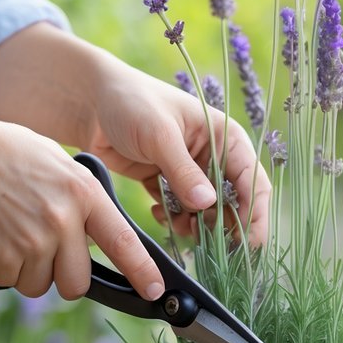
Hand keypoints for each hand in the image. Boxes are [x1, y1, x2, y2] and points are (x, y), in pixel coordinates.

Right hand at [0, 113, 169, 301]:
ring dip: (28, 270)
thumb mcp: (58, 165)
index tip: (154, 290)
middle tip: (45, 251)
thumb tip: (98, 243)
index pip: (123, 242)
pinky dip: (2, 267)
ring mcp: (32, 240)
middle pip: (77, 282)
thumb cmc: (6, 155)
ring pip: (41, 285)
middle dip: (62, 276)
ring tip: (13, 232)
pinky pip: (11, 281)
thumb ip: (82, 202)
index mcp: (83, 193)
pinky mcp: (1, 256)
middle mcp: (63, 219)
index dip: (142, 271)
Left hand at [84, 54, 271, 246]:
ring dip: (195, 224)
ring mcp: (189, 171)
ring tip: (177, 224)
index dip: (254, 212)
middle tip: (205, 240)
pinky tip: (157, 211)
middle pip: (233, 202)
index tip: (247, 240)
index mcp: (224, 136)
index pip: (252, 180)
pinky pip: (180, 211)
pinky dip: (173, 218)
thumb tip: (206, 204)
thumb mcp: (160, 135)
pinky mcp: (166, 183)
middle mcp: (212, 156)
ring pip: (206, 211)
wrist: (89, 102)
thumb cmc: (130, 102)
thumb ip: (183, 171)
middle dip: (223, 225)